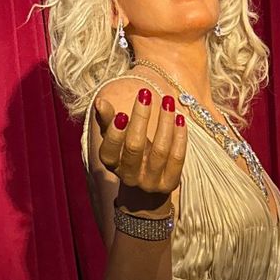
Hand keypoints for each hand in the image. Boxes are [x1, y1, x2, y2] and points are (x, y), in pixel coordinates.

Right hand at [95, 88, 187, 208]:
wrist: (150, 183)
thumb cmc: (130, 153)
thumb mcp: (117, 138)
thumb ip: (108, 120)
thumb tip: (100, 101)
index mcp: (112, 165)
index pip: (109, 152)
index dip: (114, 134)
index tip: (122, 113)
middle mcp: (130, 176)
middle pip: (134, 147)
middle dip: (140, 119)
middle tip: (146, 94)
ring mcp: (151, 182)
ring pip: (160, 151)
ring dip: (165, 123)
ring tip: (167, 100)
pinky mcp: (170, 184)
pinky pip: (177, 158)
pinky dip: (180, 137)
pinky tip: (180, 118)